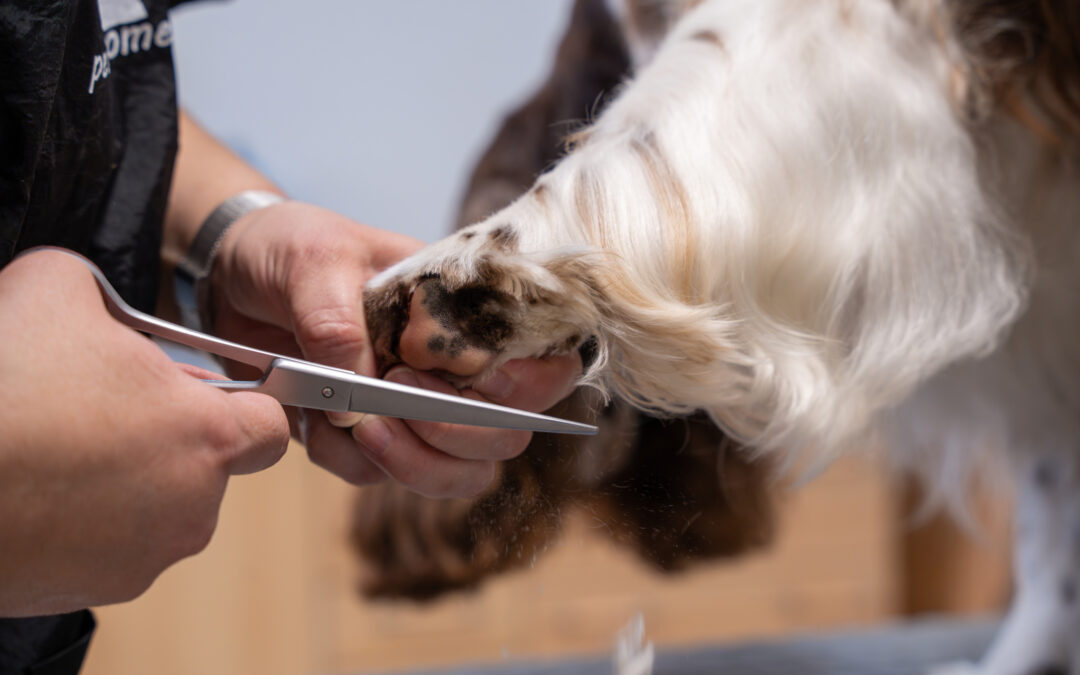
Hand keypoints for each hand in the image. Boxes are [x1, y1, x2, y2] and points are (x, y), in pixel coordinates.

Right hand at [0, 250, 288, 615]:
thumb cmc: (4, 385)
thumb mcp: (57, 288)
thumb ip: (103, 295)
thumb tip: (94, 305)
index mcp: (207, 438)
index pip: (270, 426)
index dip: (244, 402)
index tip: (204, 391)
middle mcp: (192, 507)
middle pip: (203, 465)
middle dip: (162, 435)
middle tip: (101, 405)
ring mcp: (141, 558)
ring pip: (152, 507)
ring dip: (119, 478)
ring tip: (53, 444)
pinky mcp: (88, 592)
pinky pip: (101, 546)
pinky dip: (77, 520)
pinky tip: (30, 486)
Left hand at [210, 201, 579, 496]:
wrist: (232, 273)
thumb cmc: (294, 246)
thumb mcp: (315, 256)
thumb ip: (335, 311)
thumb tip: (357, 379)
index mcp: (467, 314)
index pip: (542, 362)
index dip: (527, 387)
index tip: (474, 381)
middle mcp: (453, 368)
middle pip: (506, 434)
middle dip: (460, 434)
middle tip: (401, 401)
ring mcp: (415, 408)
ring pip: (458, 472)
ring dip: (415, 463)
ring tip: (363, 427)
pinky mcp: (369, 436)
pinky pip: (379, 475)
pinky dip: (351, 460)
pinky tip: (317, 422)